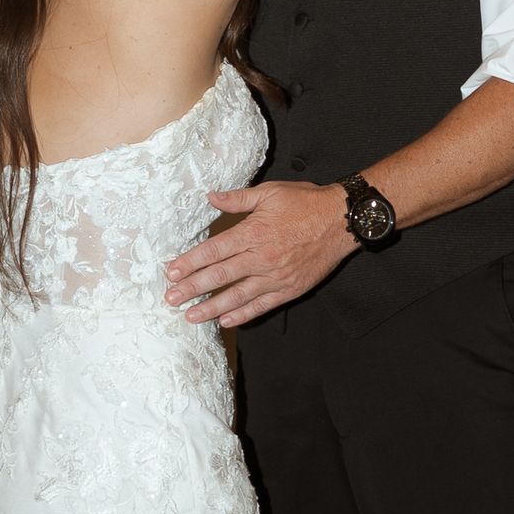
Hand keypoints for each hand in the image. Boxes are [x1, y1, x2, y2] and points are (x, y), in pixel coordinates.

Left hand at [163, 182, 351, 326]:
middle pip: (219, 276)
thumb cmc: (306, 203)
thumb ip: (238, 198)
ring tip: (191, 316)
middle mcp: (262, 258)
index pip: (213, 251)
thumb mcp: (270, 193)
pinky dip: (243, 314)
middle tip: (171, 299)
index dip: (190, 263)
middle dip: (192, 289)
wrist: (342, 221)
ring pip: (237, 296)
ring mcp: (276, 277)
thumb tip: (211, 197)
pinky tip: (225, 321)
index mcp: (253, 232)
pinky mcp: (289, 289)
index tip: (171, 273)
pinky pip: (262, 305)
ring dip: (211, 308)